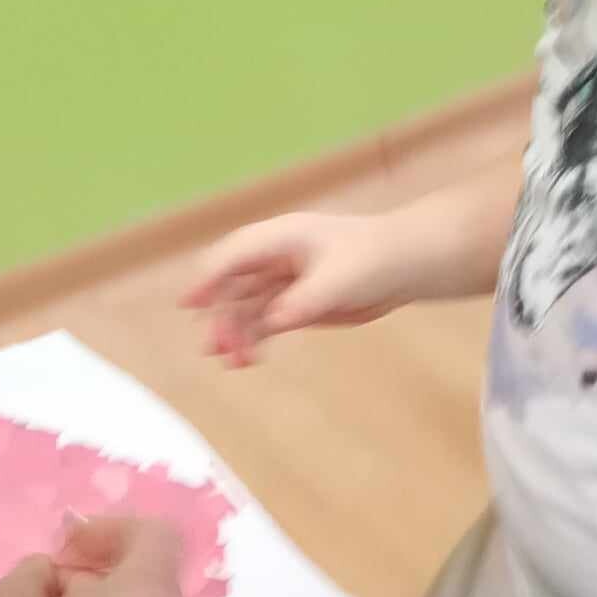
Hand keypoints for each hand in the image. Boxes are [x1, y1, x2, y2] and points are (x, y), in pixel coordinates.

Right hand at [181, 212, 422, 365]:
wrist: (407, 266)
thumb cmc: (377, 258)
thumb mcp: (341, 279)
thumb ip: (305, 300)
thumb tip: (274, 321)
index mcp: (283, 237)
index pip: (235, 254)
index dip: (210, 277)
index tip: (190, 303)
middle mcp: (277, 257)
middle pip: (235, 284)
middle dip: (221, 314)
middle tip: (217, 347)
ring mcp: (285, 281)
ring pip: (247, 307)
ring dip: (235, 331)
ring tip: (231, 360)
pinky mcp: (296, 303)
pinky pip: (265, 321)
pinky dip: (253, 338)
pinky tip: (247, 359)